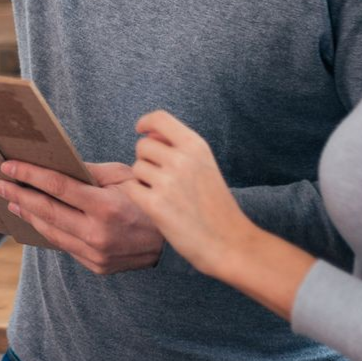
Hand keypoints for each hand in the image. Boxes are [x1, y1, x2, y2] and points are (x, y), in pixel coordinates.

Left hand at [0, 160, 162, 274]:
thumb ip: (91, 172)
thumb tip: (60, 165)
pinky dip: (47, 230)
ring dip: (28, 214)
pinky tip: (35, 218)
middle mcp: (97, 233)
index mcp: (105, 207)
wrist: (169, 244)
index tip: (10, 166)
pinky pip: (64, 245)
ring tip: (11, 199)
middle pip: (47, 211)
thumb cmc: (147, 200)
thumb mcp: (125, 177)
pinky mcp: (94, 266)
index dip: (30, 175)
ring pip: (51, 232)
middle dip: (19, 195)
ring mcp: (94, 254)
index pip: (58, 187)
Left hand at [130, 110, 255, 279]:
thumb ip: (179, 147)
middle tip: (161, 178)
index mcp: (195, 145)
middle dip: (146, 159)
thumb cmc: (215, 204)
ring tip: (164, 194)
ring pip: (137, 168)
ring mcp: (168, 181)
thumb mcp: (205, 165)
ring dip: (143, 180)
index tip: (141, 129)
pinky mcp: (155, 204)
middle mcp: (181, 159)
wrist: (229, 242)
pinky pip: (131, 188)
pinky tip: (155, 205)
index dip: (146, 122)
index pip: (160, 118)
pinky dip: (138, 195)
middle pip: (143, 146)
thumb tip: (148, 134)